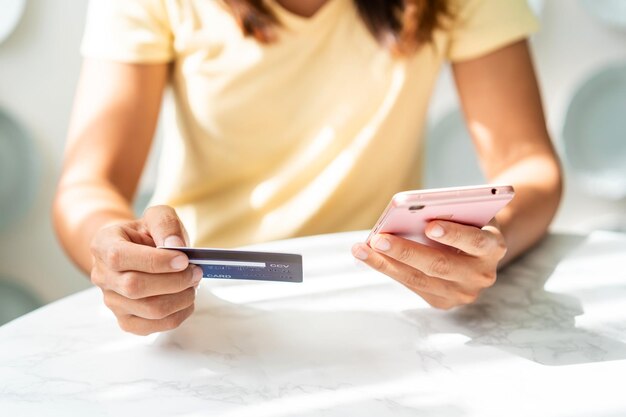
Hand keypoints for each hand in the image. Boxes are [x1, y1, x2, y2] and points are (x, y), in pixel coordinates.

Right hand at [90, 205, 201, 334]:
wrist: (136, 251)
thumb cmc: (147, 233)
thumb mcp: (157, 216)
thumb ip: (165, 224)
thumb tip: (174, 247)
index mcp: (103, 245)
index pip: (120, 257)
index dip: (155, 261)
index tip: (184, 259)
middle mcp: (102, 276)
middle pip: (135, 287)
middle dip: (175, 281)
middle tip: (196, 272)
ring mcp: (112, 301)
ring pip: (149, 310)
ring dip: (181, 298)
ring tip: (193, 284)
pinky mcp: (126, 320)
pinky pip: (153, 327)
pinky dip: (178, 315)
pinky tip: (186, 300)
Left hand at [351, 219, 506, 308]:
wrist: (478, 248)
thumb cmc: (467, 220)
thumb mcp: (467, 211)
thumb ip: (449, 211)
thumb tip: (407, 212)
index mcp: (494, 247)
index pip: (476, 241)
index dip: (454, 234)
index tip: (430, 225)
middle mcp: (482, 275)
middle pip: (440, 265)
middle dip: (406, 251)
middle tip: (379, 239)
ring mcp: (463, 293)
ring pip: (419, 279)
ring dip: (386, 264)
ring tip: (361, 249)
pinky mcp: (443, 302)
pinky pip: (412, 285)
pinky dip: (388, 269)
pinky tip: (368, 257)